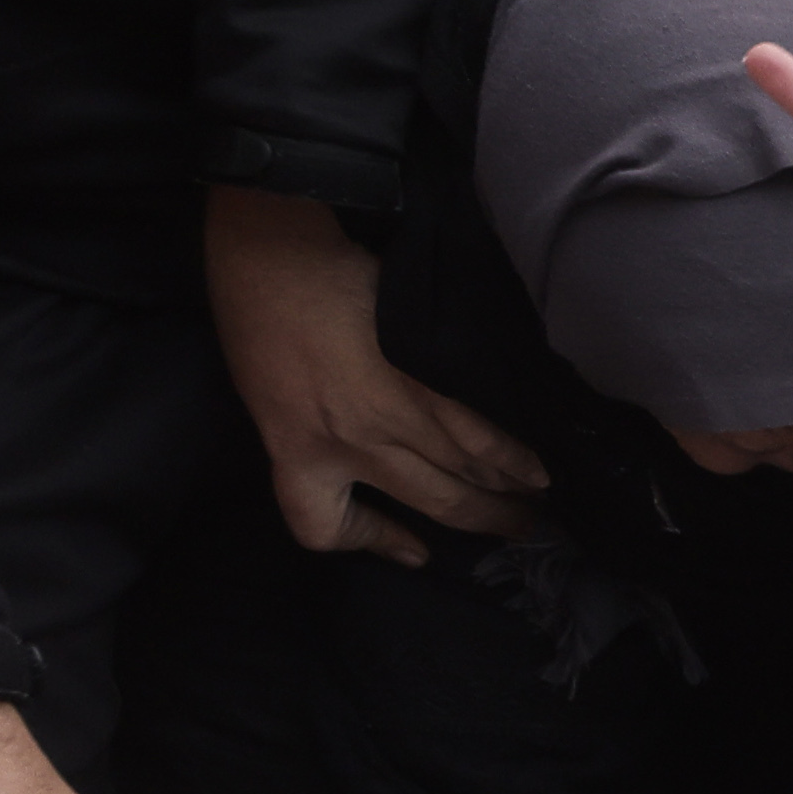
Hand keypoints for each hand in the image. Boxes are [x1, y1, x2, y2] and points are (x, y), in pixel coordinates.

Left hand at [202, 186, 544, 561]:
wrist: (270, 246)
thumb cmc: (255, 306)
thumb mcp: (263, 386)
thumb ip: (306, 426)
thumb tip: (356, 446)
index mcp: (293, 448)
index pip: (324, 526)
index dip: (374, 542)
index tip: (415, 548)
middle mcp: (347, 443)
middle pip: (432, 502)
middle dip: (484, 521)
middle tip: (519, 528)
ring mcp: (389, 412)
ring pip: (464, 472)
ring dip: (508, 492)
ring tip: (537, 499)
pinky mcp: (424, 376)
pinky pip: (479, 430)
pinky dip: (513, 453)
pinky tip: (536, 464)